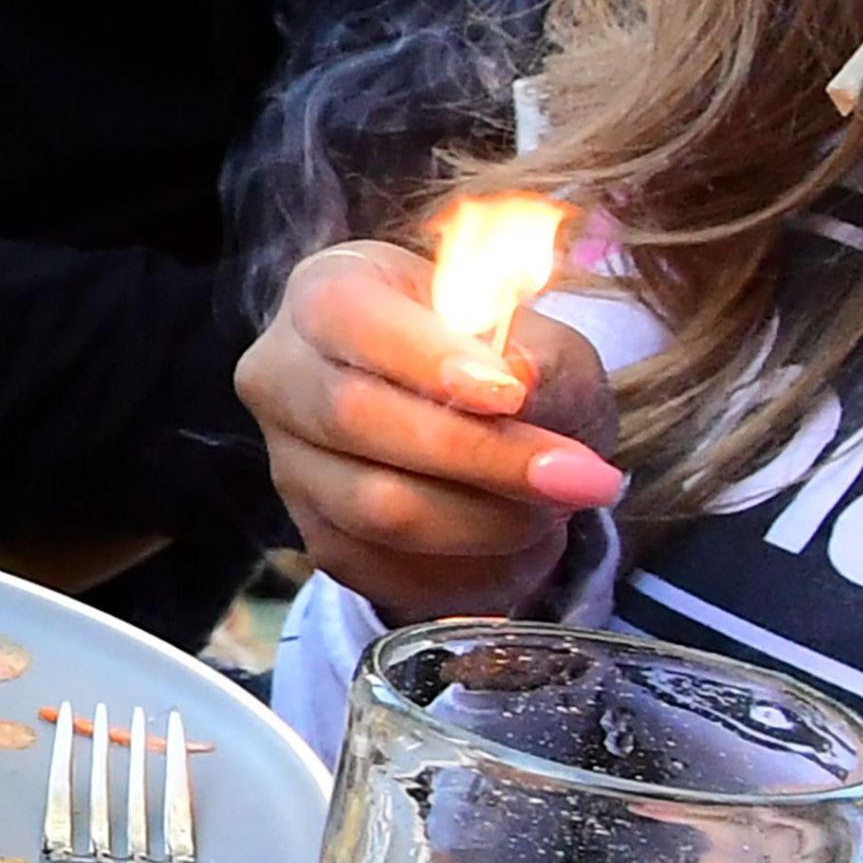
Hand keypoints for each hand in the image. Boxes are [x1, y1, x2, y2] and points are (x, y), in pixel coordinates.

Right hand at [234, 239, 623, 623]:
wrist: (480, 432)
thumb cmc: (504, 363)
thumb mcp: (541, 339)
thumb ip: (538, 353)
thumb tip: (520, 379)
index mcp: (325, 292)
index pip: (349, 315)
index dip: (427, 357)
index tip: (512, 395)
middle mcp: (282, 375)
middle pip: (354, 417)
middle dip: (480, 455)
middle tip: (579, 477)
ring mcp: (289, 465)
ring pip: (374, 507)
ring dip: (486, 519)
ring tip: (560, 508)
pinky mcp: (317, 540)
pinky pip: (386, 570)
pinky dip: (468, 568)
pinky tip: (523, 545)